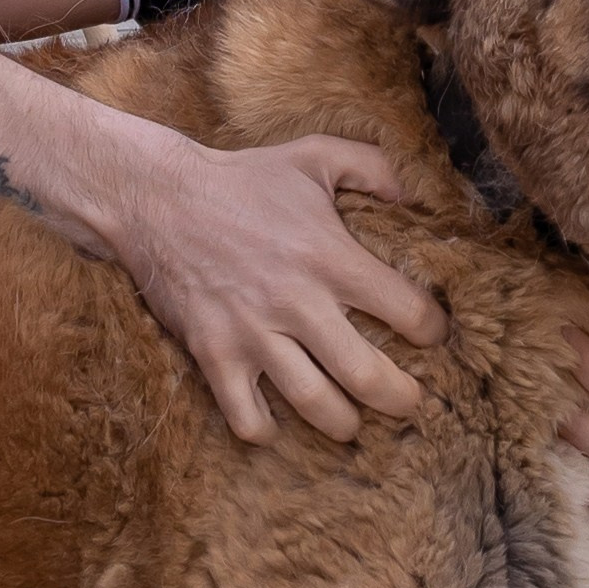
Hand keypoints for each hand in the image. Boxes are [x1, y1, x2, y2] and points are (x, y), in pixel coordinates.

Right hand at [103, 136, 447, 444]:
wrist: (155, 196)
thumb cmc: (241, 178)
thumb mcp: (313, 156)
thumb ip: (371, 166)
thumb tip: (410, 195)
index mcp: (330, 256)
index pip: (406, 310)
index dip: (431, 330)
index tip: (432, 336)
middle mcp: (297, 301)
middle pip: (367, 374)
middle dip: (400, 398)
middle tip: (410, 404)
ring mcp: (253, 332)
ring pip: (314, 403)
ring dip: (343, 424)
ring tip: (352, 424)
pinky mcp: (213, 353)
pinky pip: (244, 415)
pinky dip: (265, 431)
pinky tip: (277, 425)